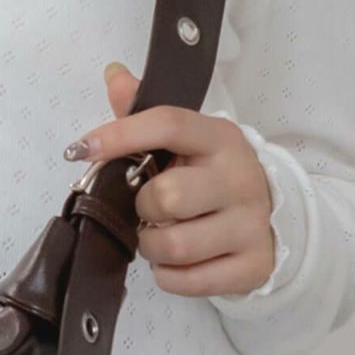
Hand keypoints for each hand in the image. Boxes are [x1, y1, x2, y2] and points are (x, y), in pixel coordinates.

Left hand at [63, 62, 276, 299]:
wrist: (274, 216)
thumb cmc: (212, 173)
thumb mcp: (186, 139)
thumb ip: (144, 111)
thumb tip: (114, 74)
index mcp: (220, 138)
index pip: (167, 125)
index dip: (119, 135)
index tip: (80, 149)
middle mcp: (240, 178)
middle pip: (166, 196)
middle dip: (142, 207)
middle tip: (148, 208)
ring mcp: (252, 225)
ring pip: (173, 244)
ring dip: (151, 245)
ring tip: (159, 234)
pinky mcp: (253, 266)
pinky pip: (187, 280)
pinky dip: (168, 274)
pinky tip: (176, 260)